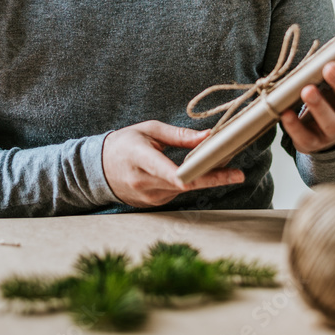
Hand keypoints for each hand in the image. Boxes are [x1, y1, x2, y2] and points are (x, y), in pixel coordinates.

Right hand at [101, 120, 244, 207]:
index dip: (189, 175)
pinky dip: (188, 184)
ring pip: (183, 190)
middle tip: (237, 173)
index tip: (211, 173)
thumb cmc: (124, 144)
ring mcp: (148, 196)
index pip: (168, 170)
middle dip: (211, 176)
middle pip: (184, 184)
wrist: (98, 168)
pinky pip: (177, 193)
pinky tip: (194, 173)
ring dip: (201, 179)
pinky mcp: (153, 204)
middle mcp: (143, 181)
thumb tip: (208, 136)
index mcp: (139, 157)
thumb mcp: (150, 130)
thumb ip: (179, 135)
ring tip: (218, 165)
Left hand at [280, 26, 334, 153]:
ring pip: (331, 121)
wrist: (326, 134)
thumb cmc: (334, 96)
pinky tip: (286, 114)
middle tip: (330, 67)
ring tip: (307, 90)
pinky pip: (305, 137)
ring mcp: (334, 129)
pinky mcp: (313, 142)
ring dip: (319, 106)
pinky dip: (295, 126)